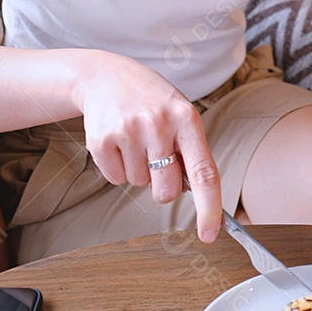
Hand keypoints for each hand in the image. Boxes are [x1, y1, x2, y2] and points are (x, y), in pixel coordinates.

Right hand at [74, 52, 220, 242]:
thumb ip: (189, 149)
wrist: (106, 76)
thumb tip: (194, 194)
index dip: (209, 208)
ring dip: (138, 169)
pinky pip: (116, 179)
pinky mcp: (101, 140)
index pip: (204, 172)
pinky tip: (118, 140)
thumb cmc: (152, 100)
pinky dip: (117, 167)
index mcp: (186, 118)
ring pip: (139, 184)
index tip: (210, 234)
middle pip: (166, 191)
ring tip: (135, 137)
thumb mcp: (179, 113)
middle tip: (156, 156)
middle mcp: (159, 123)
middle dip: (162, 185)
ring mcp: (128, 131)